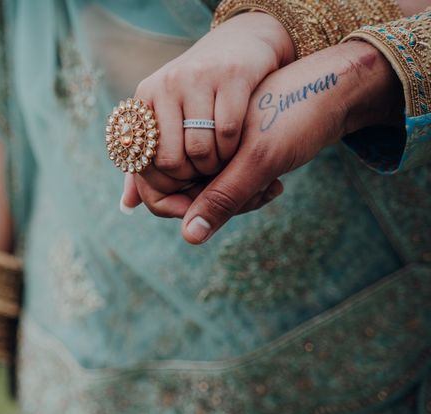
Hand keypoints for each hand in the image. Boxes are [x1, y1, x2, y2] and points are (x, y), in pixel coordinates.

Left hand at [122, 11, 294, 216]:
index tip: (182, 188)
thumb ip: (147, 161)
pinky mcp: (231, 75)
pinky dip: (234, 148)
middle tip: (204, 175)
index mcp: (144, 99)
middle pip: (170, 161)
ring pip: (201, 150)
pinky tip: (237, 145)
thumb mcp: (168, 118)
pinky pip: (229, 132)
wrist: (241, 45)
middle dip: (191, 179)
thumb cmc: (200, 93)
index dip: (163, 186)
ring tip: (221, 162)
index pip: (142, 162)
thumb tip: (127, 205)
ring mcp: (197, 78)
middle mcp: (165, 85)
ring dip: (215, 167)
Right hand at [177, 40, 403, 243]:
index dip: (198, 204)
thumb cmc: (296, 112)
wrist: (333, 88)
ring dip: (242, 199)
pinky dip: (251, 191)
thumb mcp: (258, 161)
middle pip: (189, 195)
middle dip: (226, 203)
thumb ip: (220, 198)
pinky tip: (274, 183)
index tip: (243, 196)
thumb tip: (189, 237)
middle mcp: (194, 134)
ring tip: (271, 184)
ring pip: (212, 195)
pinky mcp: (234, 150)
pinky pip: (231, 185)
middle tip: (261, 190)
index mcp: (187, 123)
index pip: (168, 186)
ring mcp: (214, 144)